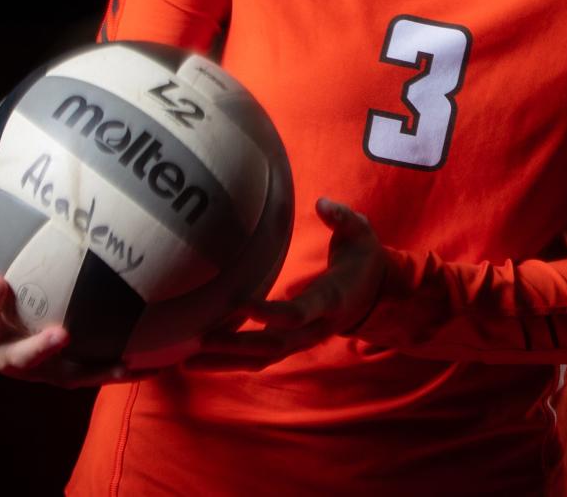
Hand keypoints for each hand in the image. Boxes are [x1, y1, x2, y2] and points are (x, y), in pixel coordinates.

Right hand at [0, 178, 151, 387]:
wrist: (7, 338)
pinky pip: (91, 374)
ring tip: (117, 363)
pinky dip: (115, 370)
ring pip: (63, 375)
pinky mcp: (65, 375)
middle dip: (37, 349)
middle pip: (17, 359)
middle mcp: (7, 354)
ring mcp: (38, 369)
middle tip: (61, 333)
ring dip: (89, 369)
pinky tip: (143, 365)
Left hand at [184, 197, 385, 372]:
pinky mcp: (294, 343)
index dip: (272, 312)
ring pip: (264, 359)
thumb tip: (321, 204)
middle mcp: (316, 327)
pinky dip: (233, 362)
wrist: (377, 294)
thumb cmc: (363, 258)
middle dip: (238, 346)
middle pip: (274, 345)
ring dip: (228, 361)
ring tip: (189, 360)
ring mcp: (305, 340)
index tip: (241, 304)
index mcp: (332, 299)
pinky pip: (262, 359)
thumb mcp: (361, 233)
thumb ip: (343, 219)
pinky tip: (204, 361)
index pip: (299, 312)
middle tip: (201, 340)